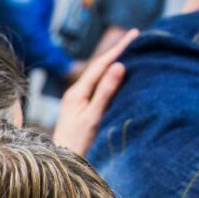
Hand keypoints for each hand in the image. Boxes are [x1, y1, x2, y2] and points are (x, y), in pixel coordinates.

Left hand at [51, 28, 136, 155]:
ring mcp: (78, 101)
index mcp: (76, 92)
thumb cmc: (76, 144)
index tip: (134, 34)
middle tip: (136, 36)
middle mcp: (75, 93)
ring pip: (99, 77)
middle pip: (99, 68)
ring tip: (131, 50)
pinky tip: (120, 74)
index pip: (100, 65)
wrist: (62, 163)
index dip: (118, 49)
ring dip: (115, 63)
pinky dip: (111, 78)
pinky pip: (98, 88)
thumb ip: (105, 92)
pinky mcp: (81, 109)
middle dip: (117, 52)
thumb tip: (118, 65)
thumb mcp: (93, 117)